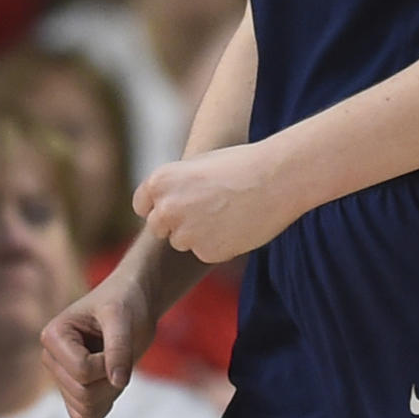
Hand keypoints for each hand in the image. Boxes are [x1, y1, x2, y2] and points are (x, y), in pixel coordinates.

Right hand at [40, 272, 154, 417]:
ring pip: (85, 411)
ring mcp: (61, 378)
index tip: (117, 338)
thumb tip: (118, 382)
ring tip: (115, 363)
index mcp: (53, 335)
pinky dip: (104, 405)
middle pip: (83, 394)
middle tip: (121, 352)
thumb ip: (119, 348)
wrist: (135, 303)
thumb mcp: (123, 317)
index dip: (108, 362)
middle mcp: (51, 359)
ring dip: (111, 392)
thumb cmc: (126, 301)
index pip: (81, 371)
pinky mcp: (73, 393)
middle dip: (111, 379)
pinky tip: (111, 380)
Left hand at [133, 140, 302, 262]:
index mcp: (160, 181)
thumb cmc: (241, 164)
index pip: (142, 205)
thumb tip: (164, 206)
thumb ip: (176, 187)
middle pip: (159, 226)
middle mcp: (165, 209)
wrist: (276, 178)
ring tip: (227, 212)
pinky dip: (217, 244)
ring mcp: (184, 234)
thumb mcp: (198, 166)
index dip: (160, 204)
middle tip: (207, 207)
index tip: (176, 203)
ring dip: (197, 234)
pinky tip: (237, 225)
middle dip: (177, 222)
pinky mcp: (205, 252)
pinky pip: (204, 252)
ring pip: (181, 242)